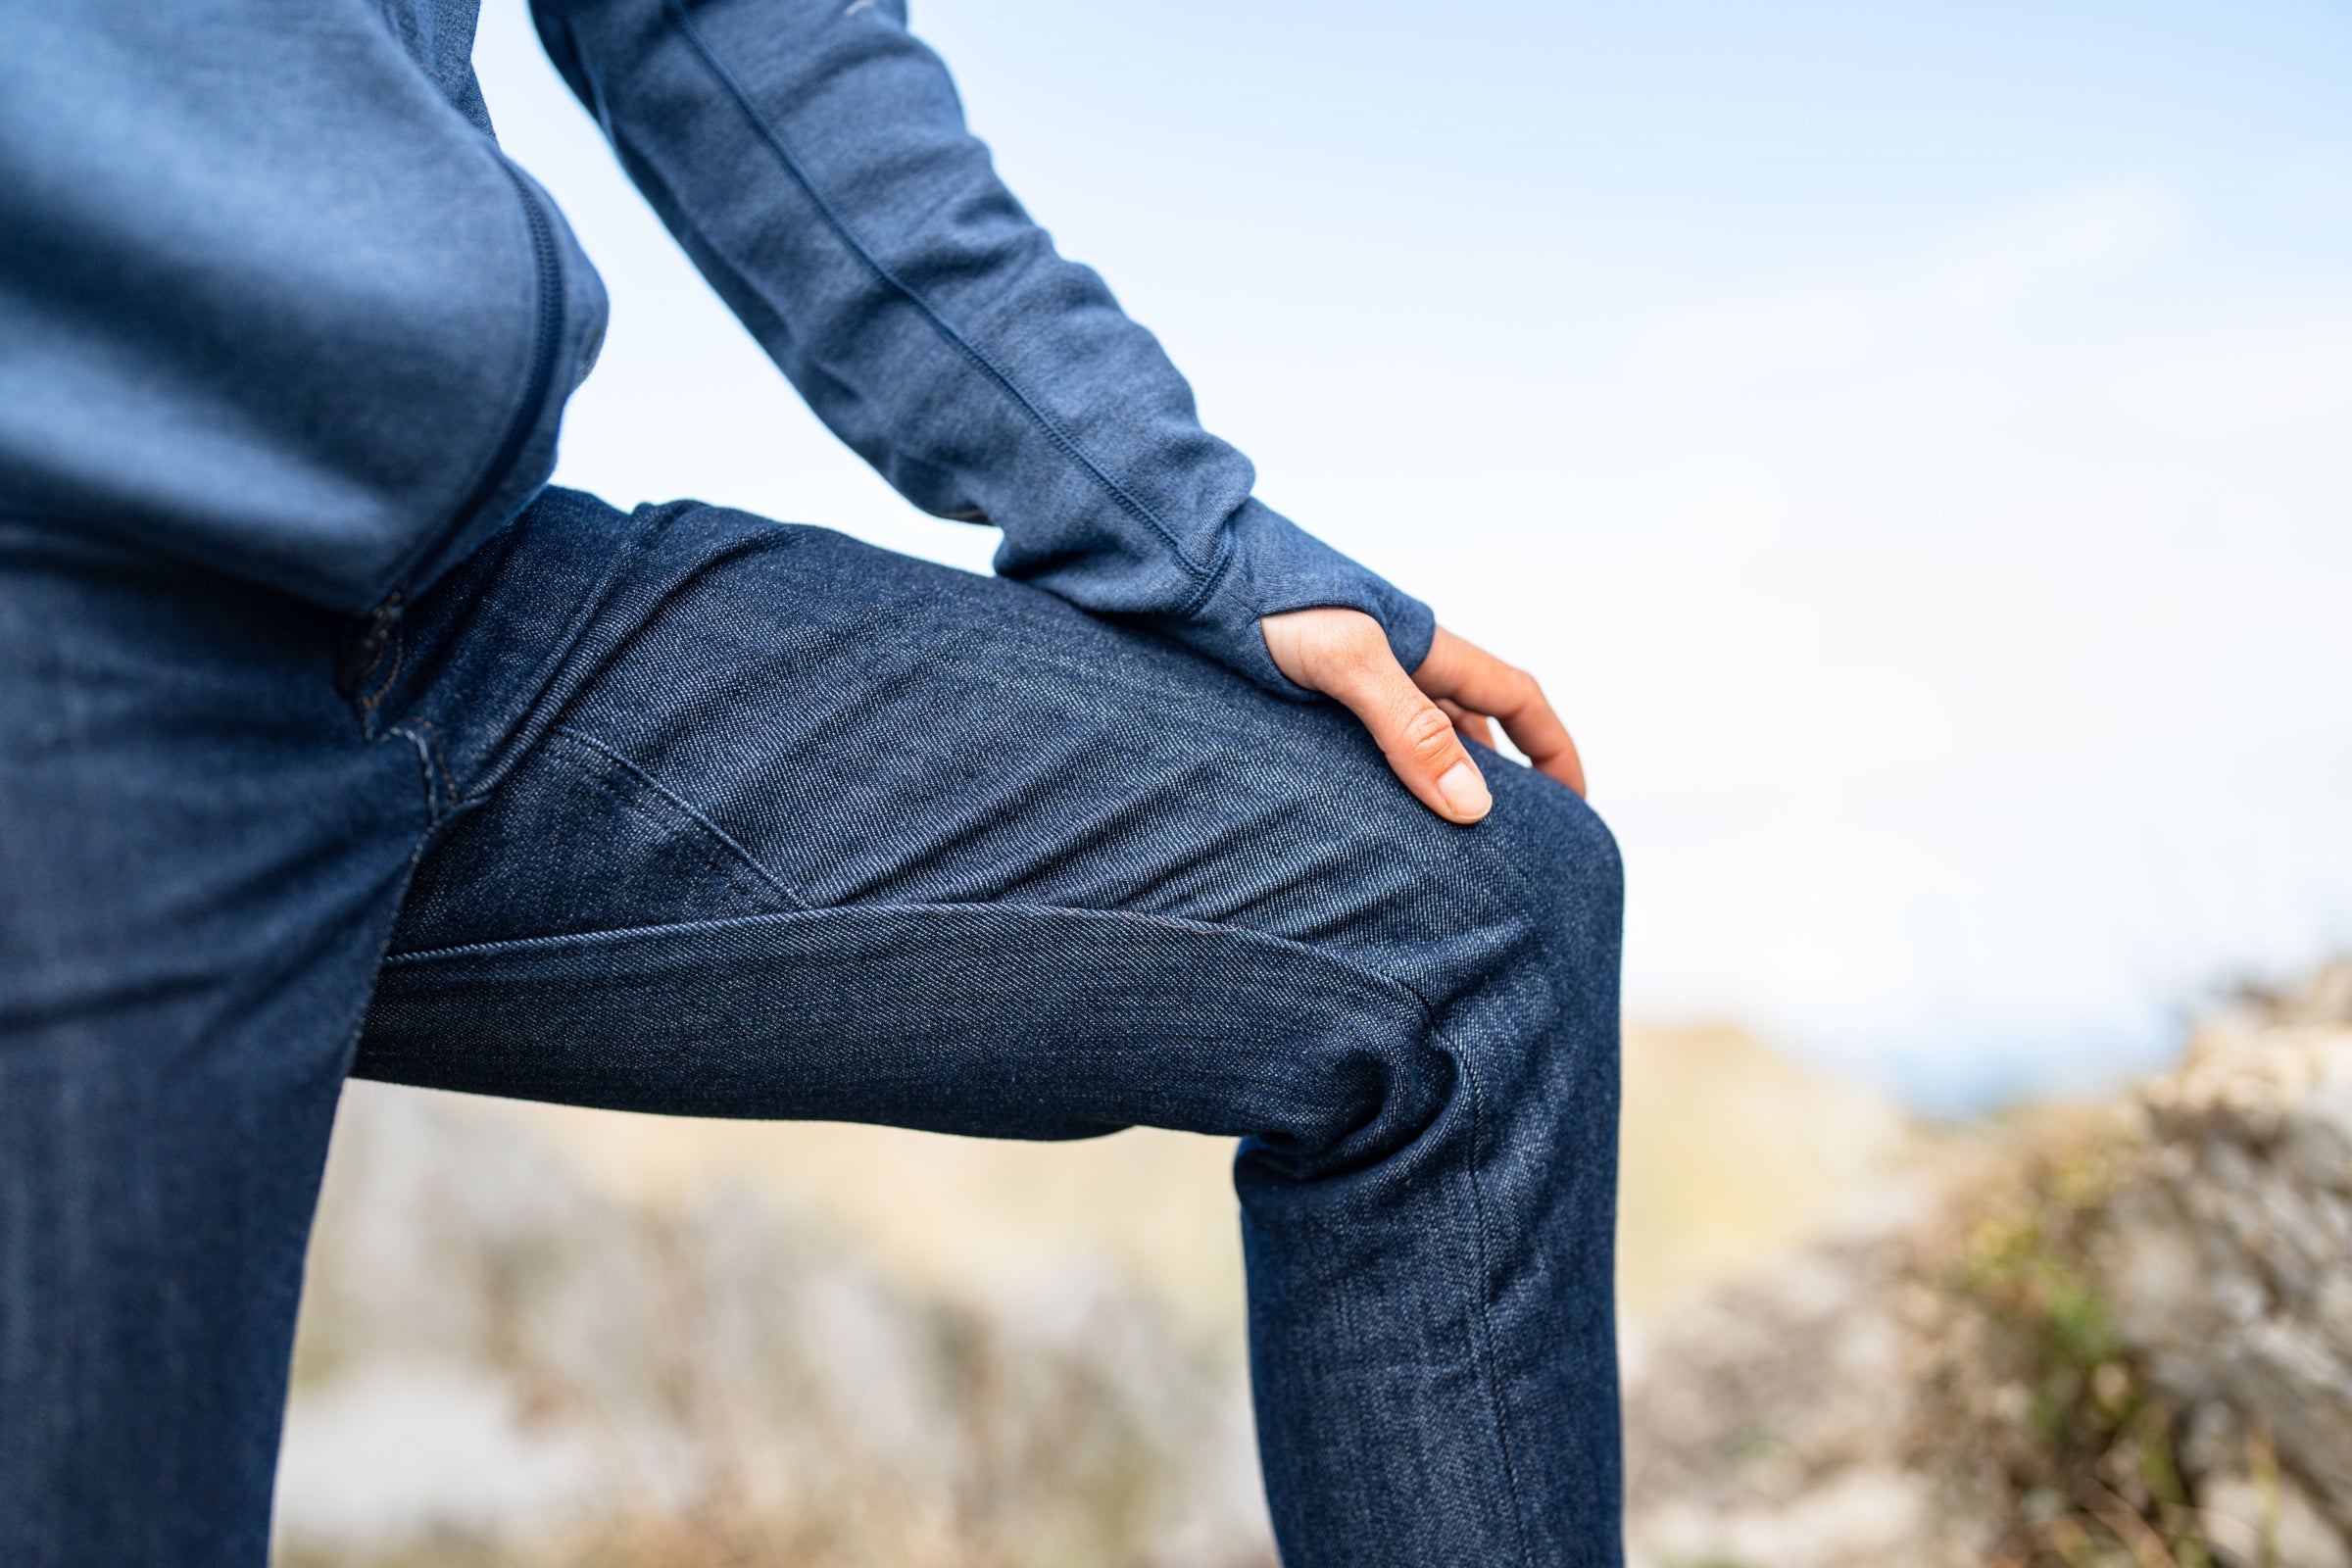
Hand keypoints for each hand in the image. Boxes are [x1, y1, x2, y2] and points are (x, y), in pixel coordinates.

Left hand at [1260, 608, 1585, 823]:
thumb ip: (1408, 730)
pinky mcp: (1309, 696)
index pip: (1517, 700)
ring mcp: (1355, 679)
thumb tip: (1473, 807)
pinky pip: (1365, 746)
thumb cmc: (1269, 604)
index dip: (1552, 749)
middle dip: (1498, 781)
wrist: (1193, 571)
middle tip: (1507, 847)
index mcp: (1428, 649)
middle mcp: (1400, 662)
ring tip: (1437, 850)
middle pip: (1472, 726)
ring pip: (1416, 739)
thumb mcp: (1348, 664)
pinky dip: (1380, 783)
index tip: (1574, 805)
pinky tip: (1364, 820)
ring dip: (1433, 784)